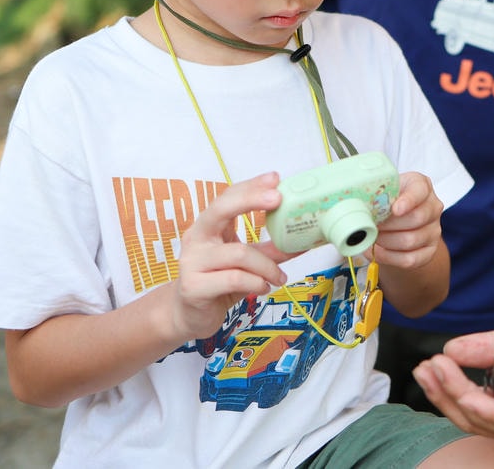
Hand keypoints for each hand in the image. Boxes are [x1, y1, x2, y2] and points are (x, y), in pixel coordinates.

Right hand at [169, 172, 286, 340]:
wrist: (188, 316)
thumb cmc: (219, 283)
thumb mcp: (248, 263)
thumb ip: (271, 250)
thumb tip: (304, 239)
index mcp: (209, 226)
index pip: (228, 197)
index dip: (251, 186)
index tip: (275, 178)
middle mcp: (197, 238)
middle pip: (221, 209)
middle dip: (250, 200)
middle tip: (277, 199)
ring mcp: (192, 262)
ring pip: (239, 253)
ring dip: (267, 266)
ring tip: (279, 278)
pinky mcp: (194, 287)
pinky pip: (235, 279)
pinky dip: (256, 283)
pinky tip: (263, 288)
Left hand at [371, 171, 443, 269]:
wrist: (397, 222)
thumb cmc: (388, 203)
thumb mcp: (383, 191)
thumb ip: (375, 195)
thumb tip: (358, 206)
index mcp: (421, 186)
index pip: (420, 190)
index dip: (408, 200)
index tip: (395, 209)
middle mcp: (433, 207)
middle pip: (416, 218)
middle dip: (389, 224)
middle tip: (371, 225)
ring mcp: (434, 230)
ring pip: (411, 240)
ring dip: (386, 241)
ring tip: (372, 237)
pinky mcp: (429, 251)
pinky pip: (410, 259)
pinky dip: (389, 257)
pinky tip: (378, 251)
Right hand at [413, 314, 493, 448]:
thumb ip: (489, 346)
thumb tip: (449, 348)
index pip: (471, 400)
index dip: (446, 384)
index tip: (427, 362)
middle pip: (470, 416)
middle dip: (442, 394)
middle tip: (423, 369)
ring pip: (484, 422)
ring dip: (454, 397)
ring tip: (436, 371)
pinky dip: (483, 406)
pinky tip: (464, 388)